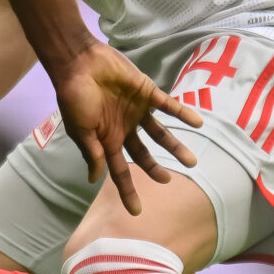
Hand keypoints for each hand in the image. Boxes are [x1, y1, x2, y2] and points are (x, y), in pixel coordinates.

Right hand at [51, 41, 201, 215]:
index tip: (136, 211)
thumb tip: (95, 179)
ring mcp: (137, 111)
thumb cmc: (75, 96)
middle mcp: (123, 129)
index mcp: (106, 140)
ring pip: (160, 134)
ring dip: (175, 146)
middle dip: (155, 169)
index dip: (127, 190)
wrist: (80, 62)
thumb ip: (92, 152)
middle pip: (142, 155)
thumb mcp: (80, 129)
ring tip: (191, 161)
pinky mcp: (147, 93)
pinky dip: (183, 114)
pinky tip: (198, 123)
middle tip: (169, 182)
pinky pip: (169, 106)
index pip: (119, 171)